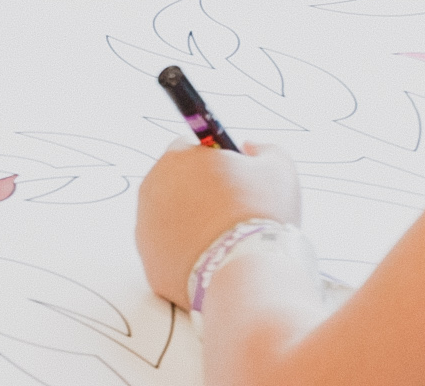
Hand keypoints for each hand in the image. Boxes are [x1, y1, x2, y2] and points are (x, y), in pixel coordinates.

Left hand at [134, 140, 304, 308]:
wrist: (246, 275)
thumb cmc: (261, 217)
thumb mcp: (279, 169)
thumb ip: (265, 149)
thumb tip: (249, 148)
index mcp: (177, 158)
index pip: (192, 149)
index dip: (216, 164)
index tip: (235, 181)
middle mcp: (151, 187)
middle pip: (177, 184)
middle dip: (201, 194)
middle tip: (233, 214)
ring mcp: (146, 227)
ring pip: (170, 219)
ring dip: (191, 224)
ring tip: (225, 241)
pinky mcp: (149, 261)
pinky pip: (169, 253)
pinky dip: (187, 255)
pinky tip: (213, 260)